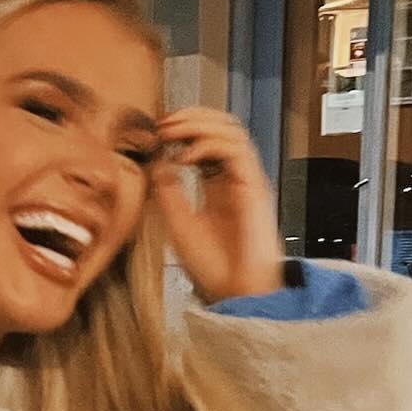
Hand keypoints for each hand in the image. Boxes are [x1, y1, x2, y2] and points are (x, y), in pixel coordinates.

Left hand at [152, 108, 284, 300]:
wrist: (236, 293)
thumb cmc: (213, 268)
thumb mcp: (179, 224)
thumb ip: (169, 192)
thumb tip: (157, 161)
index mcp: (218, 185)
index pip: (206, 140)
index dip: (183, 128)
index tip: (156, 130)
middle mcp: (235, 178)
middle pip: (223, 127)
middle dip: (192, 117)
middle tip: (163, 122)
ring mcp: (247, 180)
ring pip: (233, 131)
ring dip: (200, 124)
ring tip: (172, 131)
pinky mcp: (255, 188)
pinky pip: (237, 151)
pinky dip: (209, 145)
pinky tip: (186, 156)